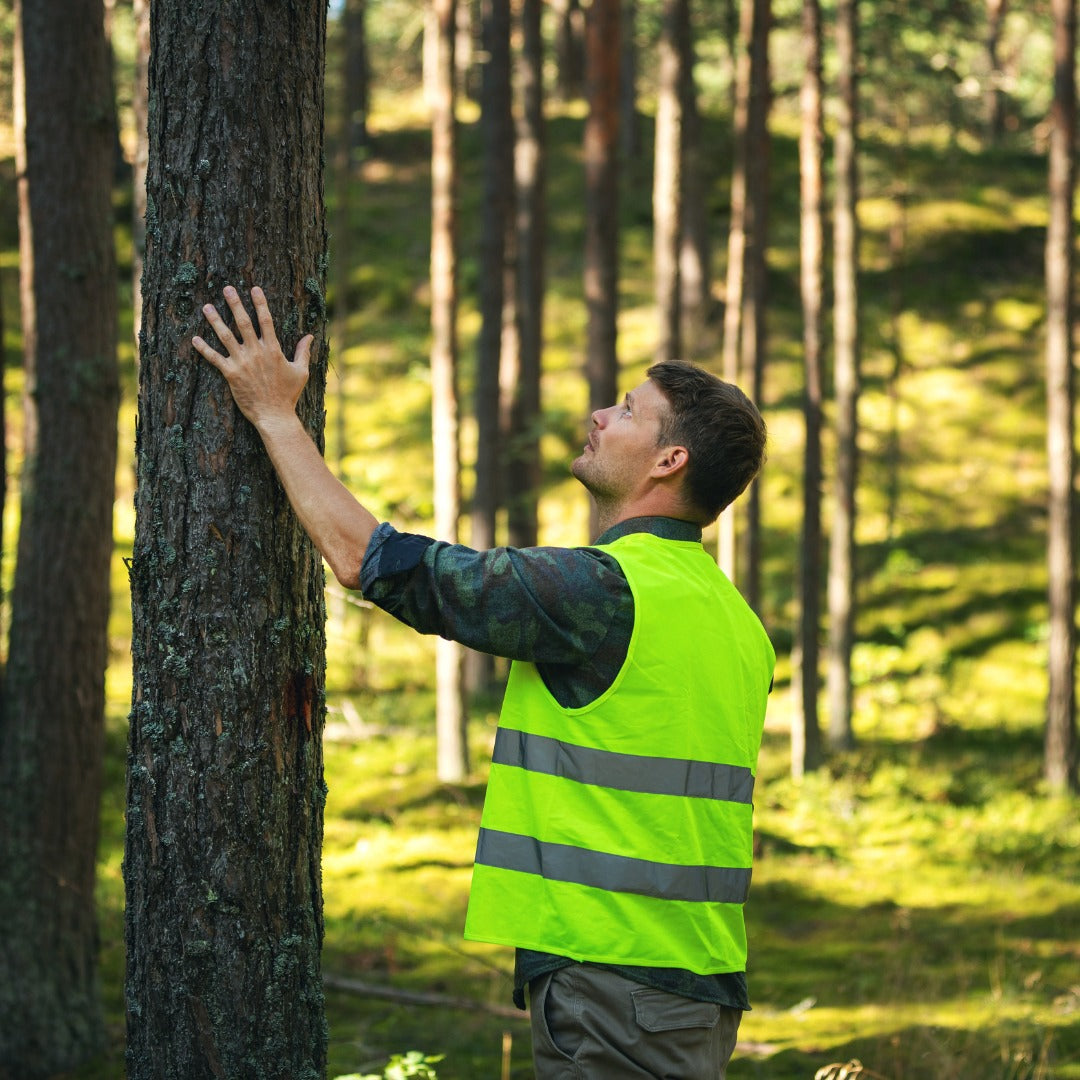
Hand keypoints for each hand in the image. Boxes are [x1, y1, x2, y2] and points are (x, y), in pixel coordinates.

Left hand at [192, 285, 312, 430]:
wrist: (275, 415)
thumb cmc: (289, 395)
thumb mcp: (301, 372)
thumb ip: (303, 352)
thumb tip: (310, 336)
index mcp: (273, 350)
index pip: (266, 320)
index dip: (260, 303)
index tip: (254, 288)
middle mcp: (256, 352)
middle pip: (243, 322)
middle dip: (235, 304)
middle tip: (226, 289)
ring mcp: (242, 362)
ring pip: (226, 336)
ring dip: (215, 320)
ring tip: (206, 307)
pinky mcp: (231, 374)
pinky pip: (214, 358)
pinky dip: (204, 348)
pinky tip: (195, 338)